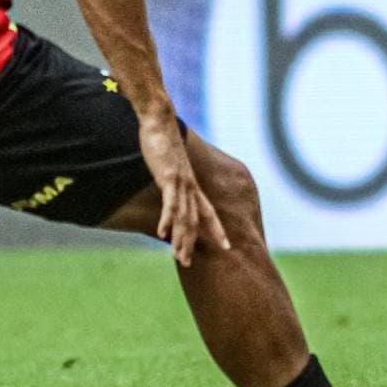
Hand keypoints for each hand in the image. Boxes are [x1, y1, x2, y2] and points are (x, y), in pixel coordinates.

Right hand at [138, 113, 229, 266]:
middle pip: (196, 220)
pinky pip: (170, 202)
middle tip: (188, 265)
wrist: (160, 121)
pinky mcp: (168, 176)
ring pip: (184, 216)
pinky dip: (167, 218)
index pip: (209, 211)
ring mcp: (181, 181)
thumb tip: (169, 187)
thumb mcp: (169, 164)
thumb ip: (171, 178)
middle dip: (192, 243)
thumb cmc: (163, 141)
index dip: (217, 230)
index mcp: (192, 184)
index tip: (226, 247)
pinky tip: (162, 233)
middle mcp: (190, 185)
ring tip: (178, 257)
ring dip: (181, 238)